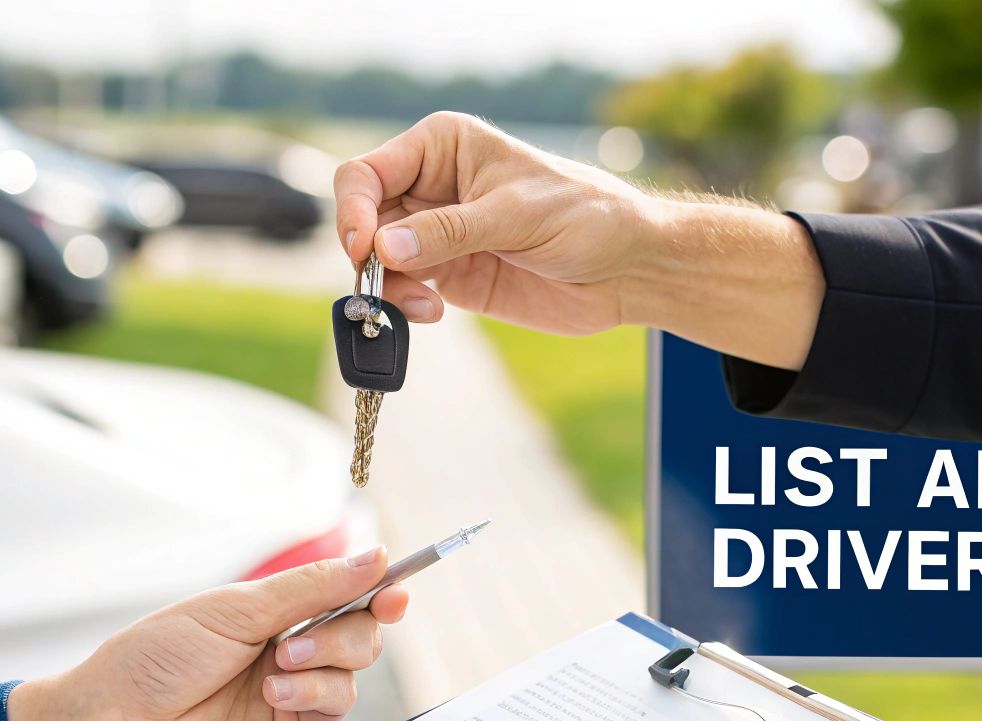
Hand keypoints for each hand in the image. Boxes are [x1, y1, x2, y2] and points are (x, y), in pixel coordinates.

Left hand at [8, 550, 407, 720]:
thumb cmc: (161, 657)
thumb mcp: (236, 608)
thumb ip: (311, 587)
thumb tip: (374, 557)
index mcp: (278, 610)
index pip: (346, 591)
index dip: (379, 586)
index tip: (396, 584)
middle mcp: (295, 647)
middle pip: (364, 627)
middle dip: (350, 624)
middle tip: (303, 635)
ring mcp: (299, 690)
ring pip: (358, 664)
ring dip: (328, 656)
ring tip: (278, 665)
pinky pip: (337, 703)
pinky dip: (316, 691)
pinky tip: (276, 691)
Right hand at [334, 111, 824, 367]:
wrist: (628, 268)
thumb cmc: (587, 215)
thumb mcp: (517, 216)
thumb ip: (449, 231)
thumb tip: (383, 246)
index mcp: (442, 148)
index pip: (368, 173)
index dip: (353, 208)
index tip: (362, 245)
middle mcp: (431, 188)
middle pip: (363, 221)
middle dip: (366, 256)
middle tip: (382, 286)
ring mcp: (437, 236)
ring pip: (377, 262)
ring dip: (386, 288)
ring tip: (421, 306)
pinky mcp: (450, 278)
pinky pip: (404, 292)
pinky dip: (405, 306)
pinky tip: (434, 312)